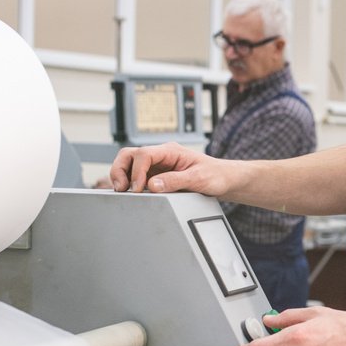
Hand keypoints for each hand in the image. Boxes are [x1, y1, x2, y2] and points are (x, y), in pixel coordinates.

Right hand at [109, 142, 229, 194]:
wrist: (224, 179)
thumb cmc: (215, 175)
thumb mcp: (198, 179)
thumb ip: (175, 181)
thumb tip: (152, 185)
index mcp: (170, 151)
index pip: (143, 154)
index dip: (136, 171)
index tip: (137, 188)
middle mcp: (161, 155)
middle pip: (129, 155)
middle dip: (120, 170)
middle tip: (120, 189)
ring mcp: (157, 165)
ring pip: (129, 164)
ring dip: (122, 176)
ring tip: (123, 192)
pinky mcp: (156, 175)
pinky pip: (136, 176)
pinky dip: (129, 183)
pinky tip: (132, 194)